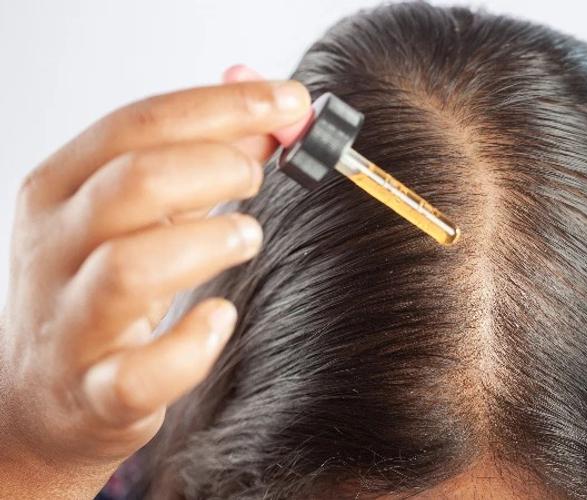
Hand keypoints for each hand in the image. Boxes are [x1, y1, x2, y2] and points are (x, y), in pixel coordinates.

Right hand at [0, 79, 310, 496]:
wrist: (39, 399)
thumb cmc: (100, 291)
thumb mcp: (134, 215)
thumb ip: (199, 159)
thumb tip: (271, 107)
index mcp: (61, 190)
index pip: (138, 123)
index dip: (223, 105)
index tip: (291, 99)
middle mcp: (54, 249)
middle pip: (133, 183)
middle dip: (214, 167)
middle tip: (255, 177)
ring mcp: (70, 324)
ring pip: (131, 266)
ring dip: (207, 242)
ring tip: (246, 237)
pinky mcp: (94, 393)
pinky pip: (142, 372)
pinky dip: (192, 345)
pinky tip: (219, 319)